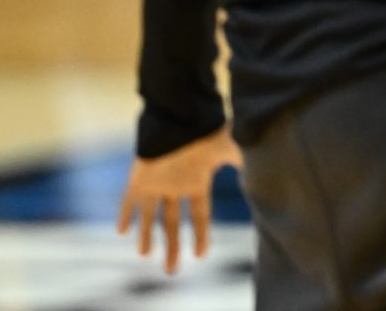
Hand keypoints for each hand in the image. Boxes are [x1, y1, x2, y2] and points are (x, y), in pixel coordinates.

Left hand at [116, 126, 240, 274]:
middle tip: (171, 270)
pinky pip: (130, 199)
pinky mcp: (140, 176)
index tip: (201, 255)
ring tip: (145, 254)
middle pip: (172, 222)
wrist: (180, 114)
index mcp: (198, 182)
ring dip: (146, 235)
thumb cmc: (206, 130)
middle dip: (172, 246)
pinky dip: (125, 214)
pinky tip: (121, 230)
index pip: (200, 215)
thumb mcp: (229, 149)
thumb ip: (244, 164)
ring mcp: (157, 181)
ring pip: (150, 215)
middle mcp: (177, 185)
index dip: (200, 235)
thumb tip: (264, 179)